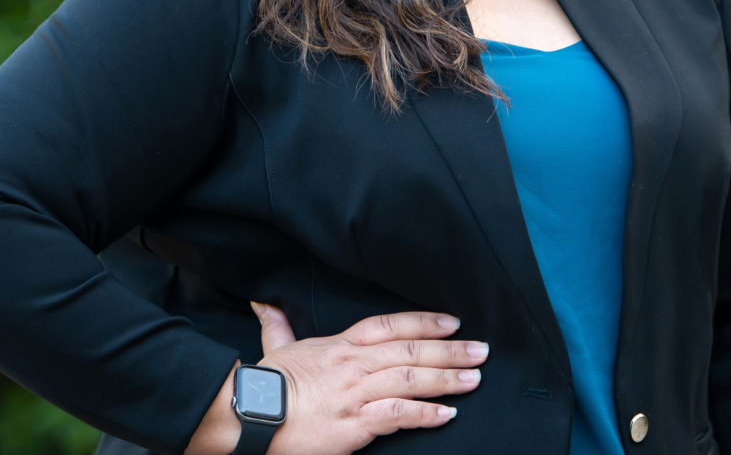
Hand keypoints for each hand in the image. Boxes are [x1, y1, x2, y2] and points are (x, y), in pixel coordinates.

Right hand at [255, 303, 487, 454]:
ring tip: (475, 380)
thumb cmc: (265, 386)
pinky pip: (397, 414)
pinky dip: (425, 414)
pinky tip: (447, 415)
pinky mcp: (354, 425)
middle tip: (481, 350)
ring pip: (410, 380)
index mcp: (340, 344)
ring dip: (447, 379)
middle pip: (410, 351)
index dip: (423, 322)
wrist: (249, 416)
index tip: (452, 322)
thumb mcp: (276, 348)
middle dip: (449, 350)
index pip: (389, 326)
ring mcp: (356, 393)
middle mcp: (354, 364)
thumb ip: (277, 326)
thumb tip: (263, 304)